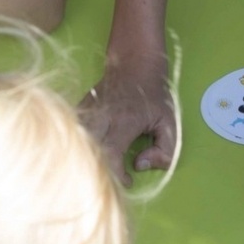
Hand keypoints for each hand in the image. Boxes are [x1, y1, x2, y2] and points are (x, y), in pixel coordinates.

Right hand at [80, 53, 175, 185]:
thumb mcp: (170, 122)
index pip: (112, 154)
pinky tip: (88, 150)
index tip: (127, 180)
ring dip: (87, 157)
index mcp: (125, 120)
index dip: (117, 175)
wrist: (134, 62)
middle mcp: (103, 116)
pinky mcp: (81, 108)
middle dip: (98, 170)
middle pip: (89, 150)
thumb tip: (141, 165)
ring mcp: (89, 111)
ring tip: (100, 166)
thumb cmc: (153, 94)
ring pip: (78, 141)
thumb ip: (164, 149)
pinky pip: (74, 131)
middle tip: (111, 178)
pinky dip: (79, 143)